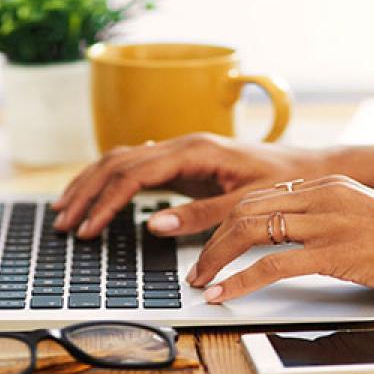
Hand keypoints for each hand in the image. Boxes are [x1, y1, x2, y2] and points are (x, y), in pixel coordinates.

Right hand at [52, 133, 328, 238]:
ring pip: (122, 160)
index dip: (105, 202)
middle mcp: (183, 144)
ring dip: (92, 184)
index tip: (87, 229)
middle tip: (63, 223)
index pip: (134, 174)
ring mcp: (182, 151)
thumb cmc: (285, 183)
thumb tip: (154, 225)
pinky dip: (111, 181)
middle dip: (86, 192)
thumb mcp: (247, 205)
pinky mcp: (185, 163)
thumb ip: (202, 216)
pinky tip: (96, 196)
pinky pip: (137, 166)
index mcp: (196, 151)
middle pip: (117, 162)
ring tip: (67, 211)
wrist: (310, 169)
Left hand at [188, 175, 373, 304]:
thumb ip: (329, 220)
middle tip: (195, 268)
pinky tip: (225, 294)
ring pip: (251, 230)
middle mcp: (325, 194)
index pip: (260, 194)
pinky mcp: (338, 252)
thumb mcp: (366, 218)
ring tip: (201, 282)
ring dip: (216, 258)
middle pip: (246, 207)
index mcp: (331, 182)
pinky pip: (273, 264)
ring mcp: (331, 221)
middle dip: (211, 239)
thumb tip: (292, 241)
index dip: (225, 219)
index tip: (208, 243)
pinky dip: (241, 280)